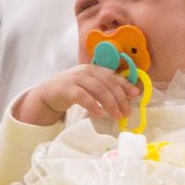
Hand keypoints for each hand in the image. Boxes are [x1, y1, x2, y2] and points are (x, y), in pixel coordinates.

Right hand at [14, 65, 140, 126]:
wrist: (48, 93)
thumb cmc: (73, 90)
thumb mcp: (90, 86)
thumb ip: (105, 88)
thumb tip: (127, 97)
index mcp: (94, 69)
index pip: (113, 76)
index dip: (125, 84)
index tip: (136, 94)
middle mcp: (86, 71)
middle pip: (107, 83)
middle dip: (120, 98)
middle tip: (126, 113)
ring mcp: (75, 78)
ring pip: (97, 89)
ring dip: (109, 103)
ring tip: (116, 115)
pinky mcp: (66, 88)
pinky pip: (82, 96)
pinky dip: (92, 104)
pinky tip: (98, 113)